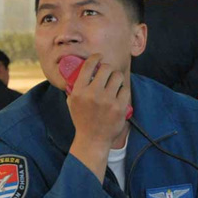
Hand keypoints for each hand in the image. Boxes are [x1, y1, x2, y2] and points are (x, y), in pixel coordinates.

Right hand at [67, 54, 129, 182]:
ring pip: (118, 76)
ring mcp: (107, 101)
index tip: (99, 56)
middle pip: (106, 68)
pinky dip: (122, 91)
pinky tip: (118, 96)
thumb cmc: (82, 120)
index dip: (96, 57)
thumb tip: (80, 70)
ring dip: (116, 78)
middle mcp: (93, 94)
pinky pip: (125, 89)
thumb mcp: (72, 102)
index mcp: (79, 91)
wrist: (92, 140)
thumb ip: (74, 87)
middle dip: (108, 69)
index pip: (89, 66)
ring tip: (114, 84)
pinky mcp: (119, 107)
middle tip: (108, 74)